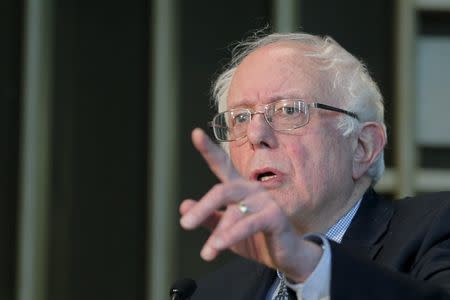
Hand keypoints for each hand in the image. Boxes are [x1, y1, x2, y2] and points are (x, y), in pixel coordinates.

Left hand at [179, 128, 322, 281]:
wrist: (285, 256)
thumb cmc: (254, 238)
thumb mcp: (225, 229)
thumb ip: (207, 217)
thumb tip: (183, 206)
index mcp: (238, 188)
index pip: (222, 165)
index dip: (209, 150)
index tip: (196, 134)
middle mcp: (251, 189)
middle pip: (222, 190)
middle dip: (203, 207)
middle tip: (185, 225)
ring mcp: (264, 200)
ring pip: (234, 210)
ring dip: (218, 233)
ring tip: (207, 253)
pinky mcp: (274, 216)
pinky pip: (250, 223)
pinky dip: (232, 234)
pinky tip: (220, 244)